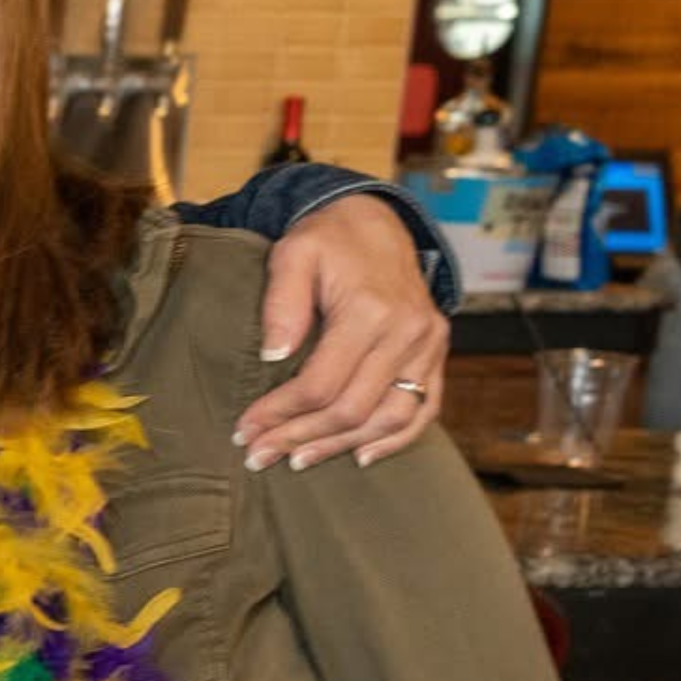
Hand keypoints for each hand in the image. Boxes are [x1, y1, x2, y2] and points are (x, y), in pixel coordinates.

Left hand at [240, 194, 451, 470]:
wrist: (375, 220)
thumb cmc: (327, 239)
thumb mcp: (292, 254)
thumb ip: (281, 304)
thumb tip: (272, 358)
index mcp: (371, 311)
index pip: (320, 384)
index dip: (279, 414)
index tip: (244, 430)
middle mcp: (408, 331)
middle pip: (353, 409)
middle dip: (300, 438)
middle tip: (259, 456)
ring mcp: (428, 344)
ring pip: (390, 417)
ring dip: (341, 446)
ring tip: (298, 460)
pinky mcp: (436, 351)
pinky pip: (425, 407)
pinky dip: (396, 438)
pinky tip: (361, 456)